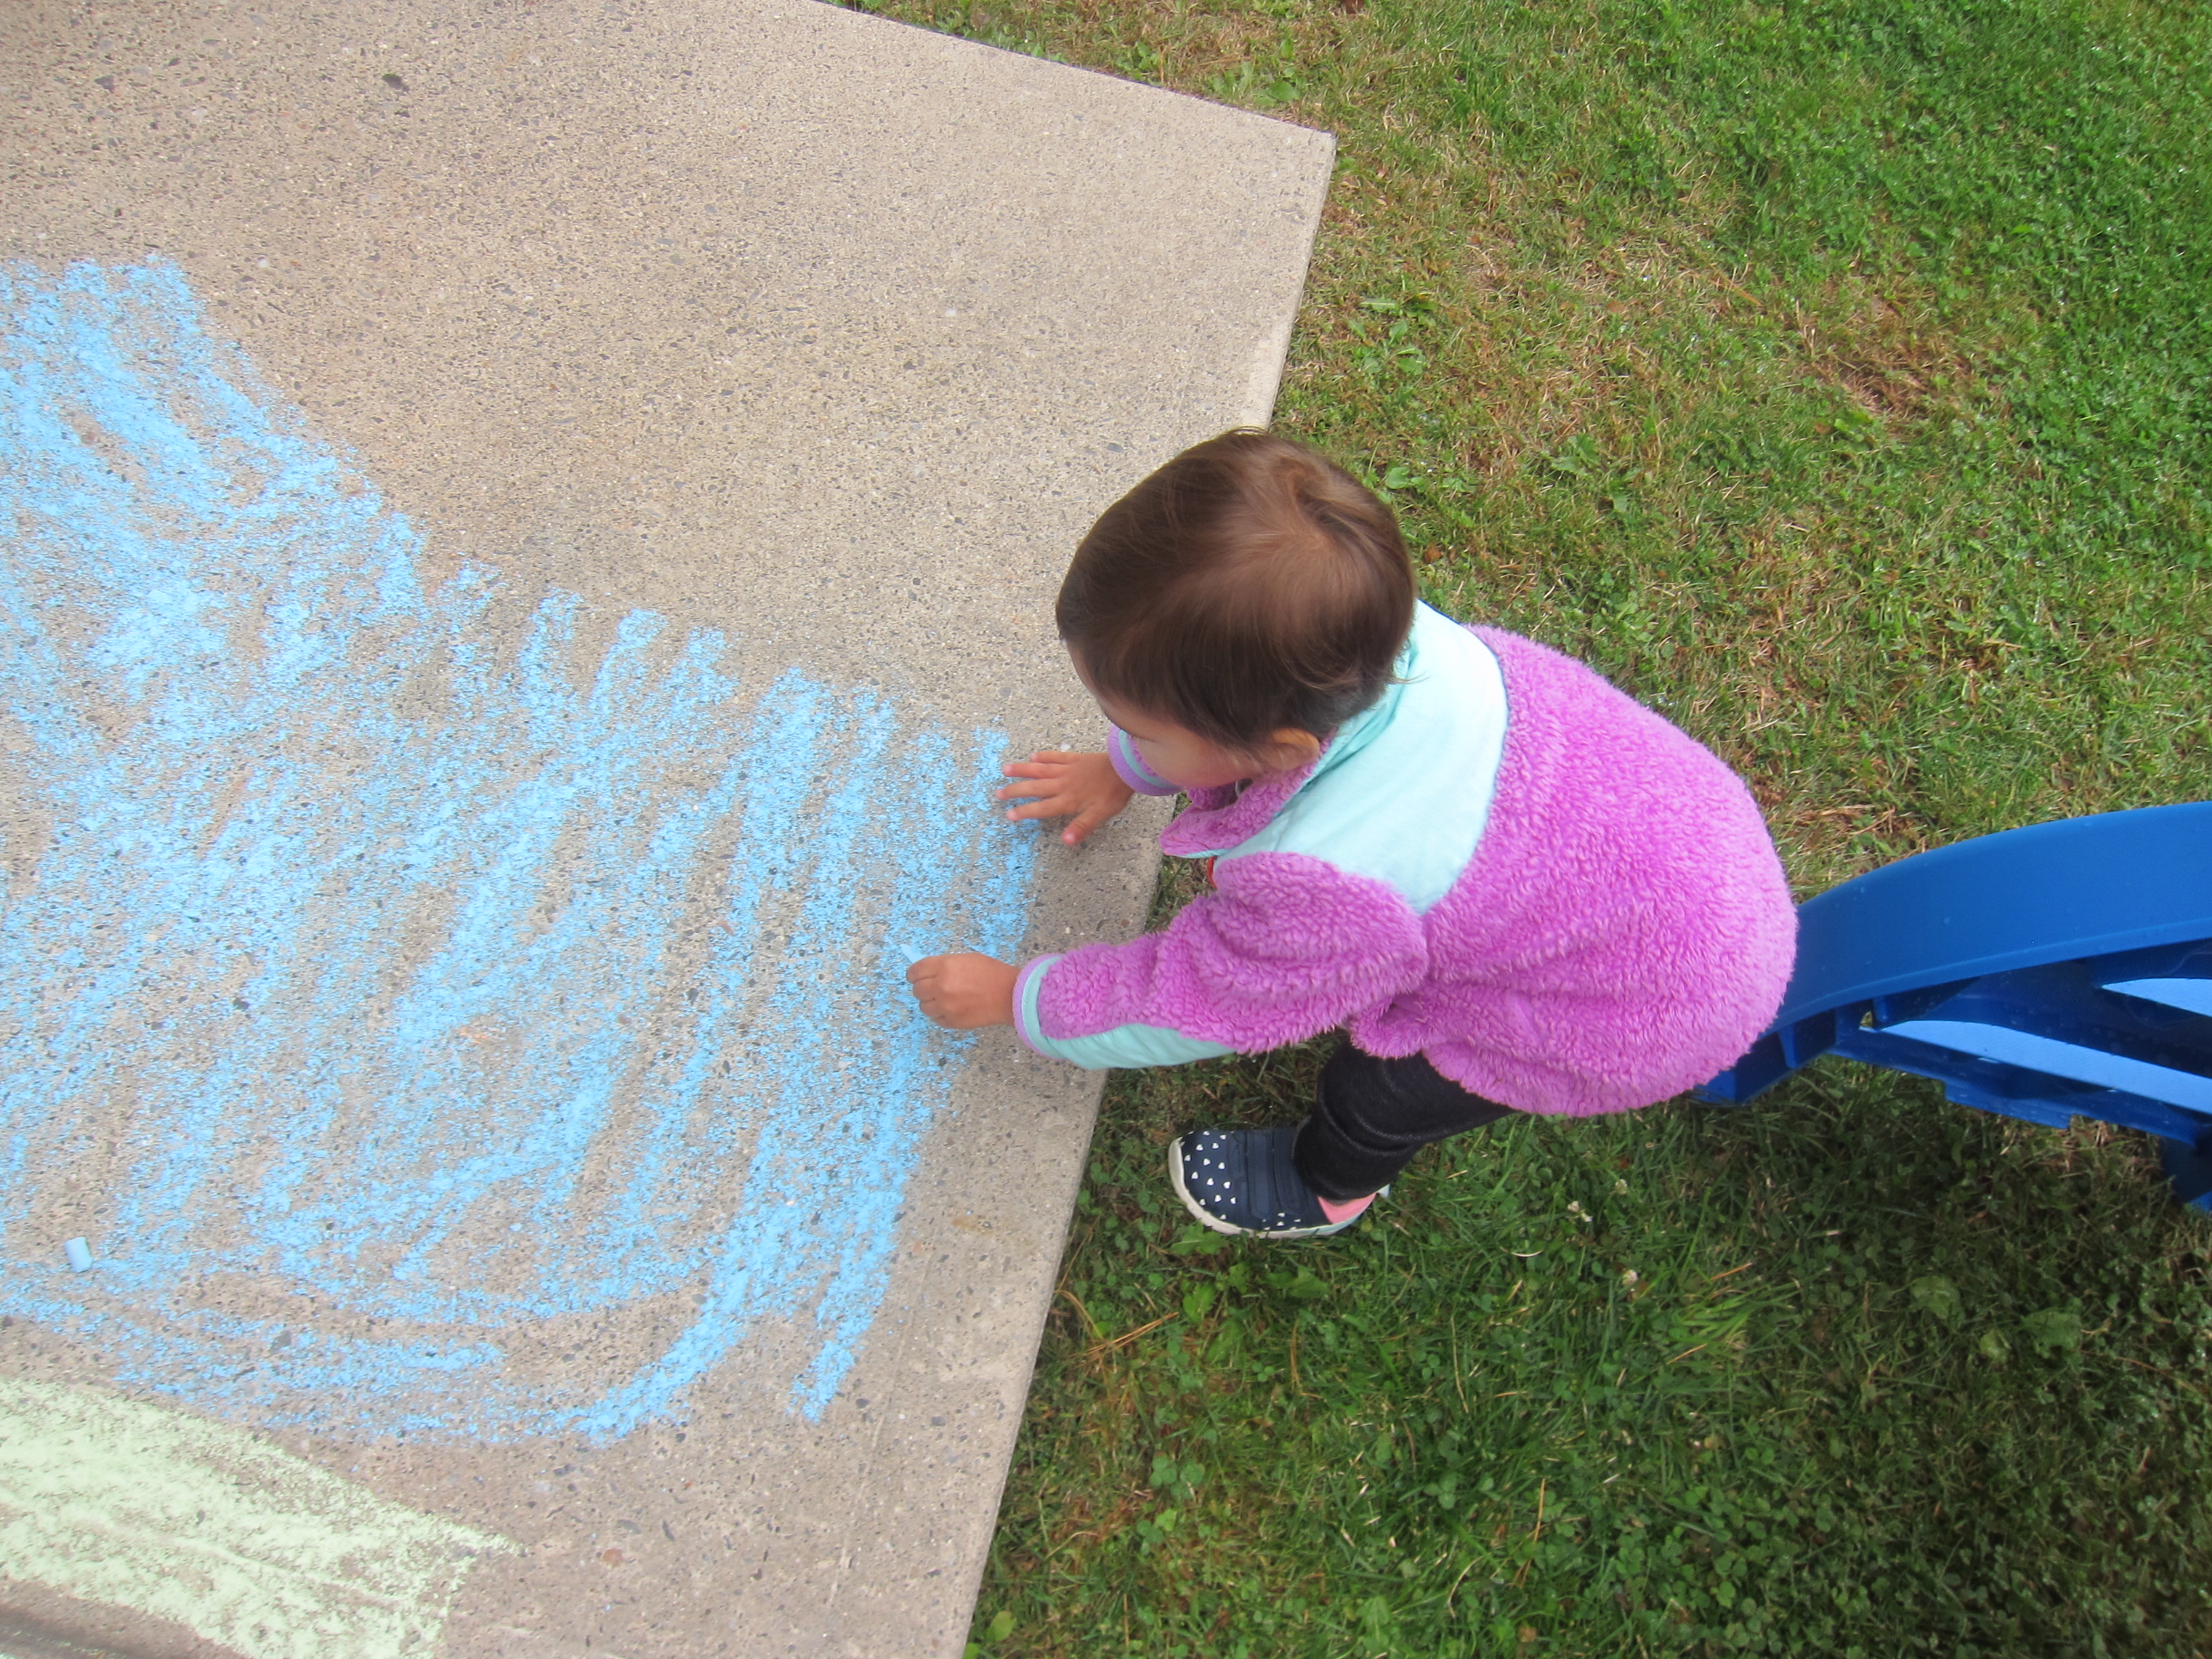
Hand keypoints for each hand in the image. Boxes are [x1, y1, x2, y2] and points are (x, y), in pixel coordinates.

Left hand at [907, 953, 1018, 1029]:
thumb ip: (944, 965)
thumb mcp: (966, 959)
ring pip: (924, 1007)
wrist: (1009, 995)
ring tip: (944, 999)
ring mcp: (945, 1006)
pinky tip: (952, 1009)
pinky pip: (936, 1019)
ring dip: (931, 1002)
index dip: (913, 974)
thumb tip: (928, 973)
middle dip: (923, 988)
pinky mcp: (952, 1021)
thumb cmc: (991, 973)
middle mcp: (941, 986)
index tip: (915, 977)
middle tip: (933, 988)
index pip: (914, 971)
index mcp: (944, 966)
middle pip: (917, 990)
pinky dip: (941, 1014)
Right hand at [996, 750, 1134, 845]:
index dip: (1024, 811)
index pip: (1041, 808)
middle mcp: (1062, 784)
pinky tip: (1033, 756)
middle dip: (1015, 791)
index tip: (1009, 814)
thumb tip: (1065, 842)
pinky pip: (1055, 757)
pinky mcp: (1074, 759)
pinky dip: (1043, 756)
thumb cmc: (1113, 794)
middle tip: (998, 793)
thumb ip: (1081, 827)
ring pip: (1039, 769)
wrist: (1125, 768)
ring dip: (1022, 770)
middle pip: (1034, 787)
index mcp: (1067, 800)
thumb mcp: (1099, 815)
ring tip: (1005, 770)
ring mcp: (1067, 770)